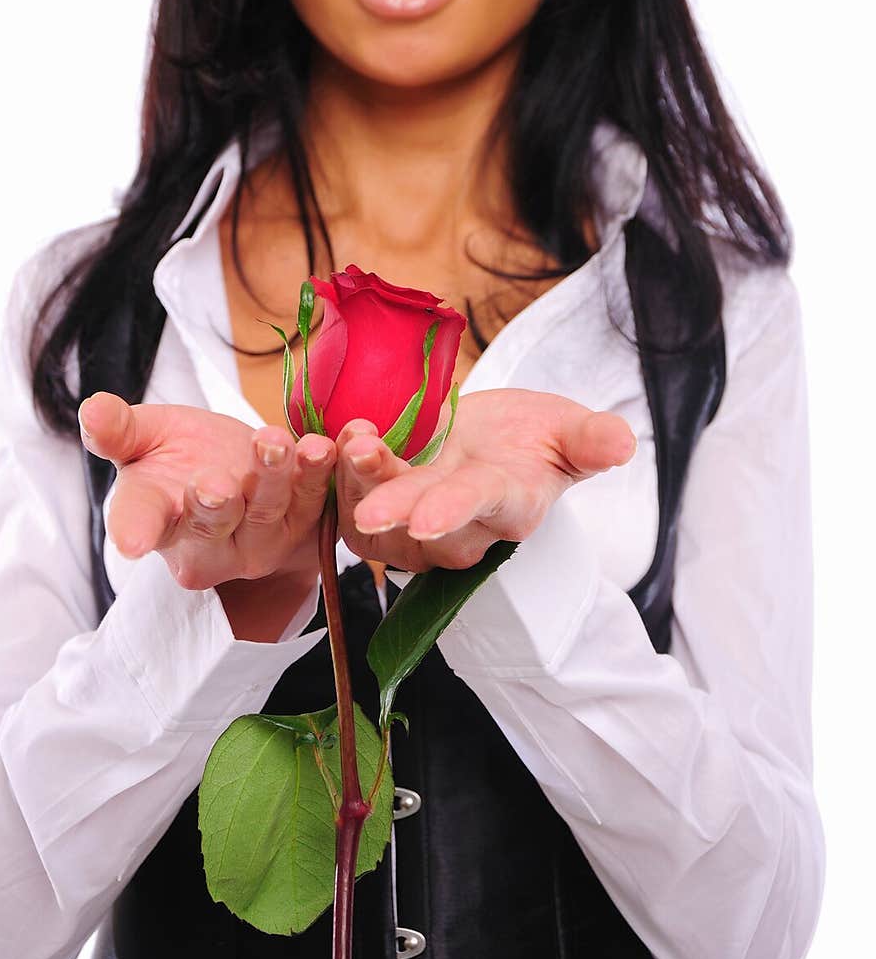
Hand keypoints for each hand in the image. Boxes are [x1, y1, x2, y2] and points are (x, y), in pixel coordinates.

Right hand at [78, 391, 337, 590]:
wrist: (237, 464)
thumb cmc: (181, 457)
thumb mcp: (146, 439)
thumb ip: (119, 431)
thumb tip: (92, 410)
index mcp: (158, 522)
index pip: (141, 526)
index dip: (135, 531)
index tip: (132, 541)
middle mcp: (208, 545)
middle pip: (211, 527)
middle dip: (214, 506)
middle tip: (213, 483)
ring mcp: (258, 541)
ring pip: (266, 512)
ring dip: (272, 477)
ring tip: (272, 441)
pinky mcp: (303, 525)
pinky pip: (314, 501)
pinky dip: (319, 474)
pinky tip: (323, 446)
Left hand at [332, 388, 636, 572]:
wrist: (496, 441)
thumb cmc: (536, 438)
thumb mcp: (571, 430)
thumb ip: (593, 440)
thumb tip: (623, 442)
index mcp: (509, 504)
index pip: (481, 510)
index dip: (457, 511)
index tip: (430, 515)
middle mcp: (460, 526)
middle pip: (422, 528)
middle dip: (394, 503)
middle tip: (367, 478)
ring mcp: (416, 523)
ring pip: (379, 526)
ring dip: (358, 485)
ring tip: (352, 440)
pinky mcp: (382, 507)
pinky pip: (351, 506)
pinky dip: (338, 480)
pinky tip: (335, 441)